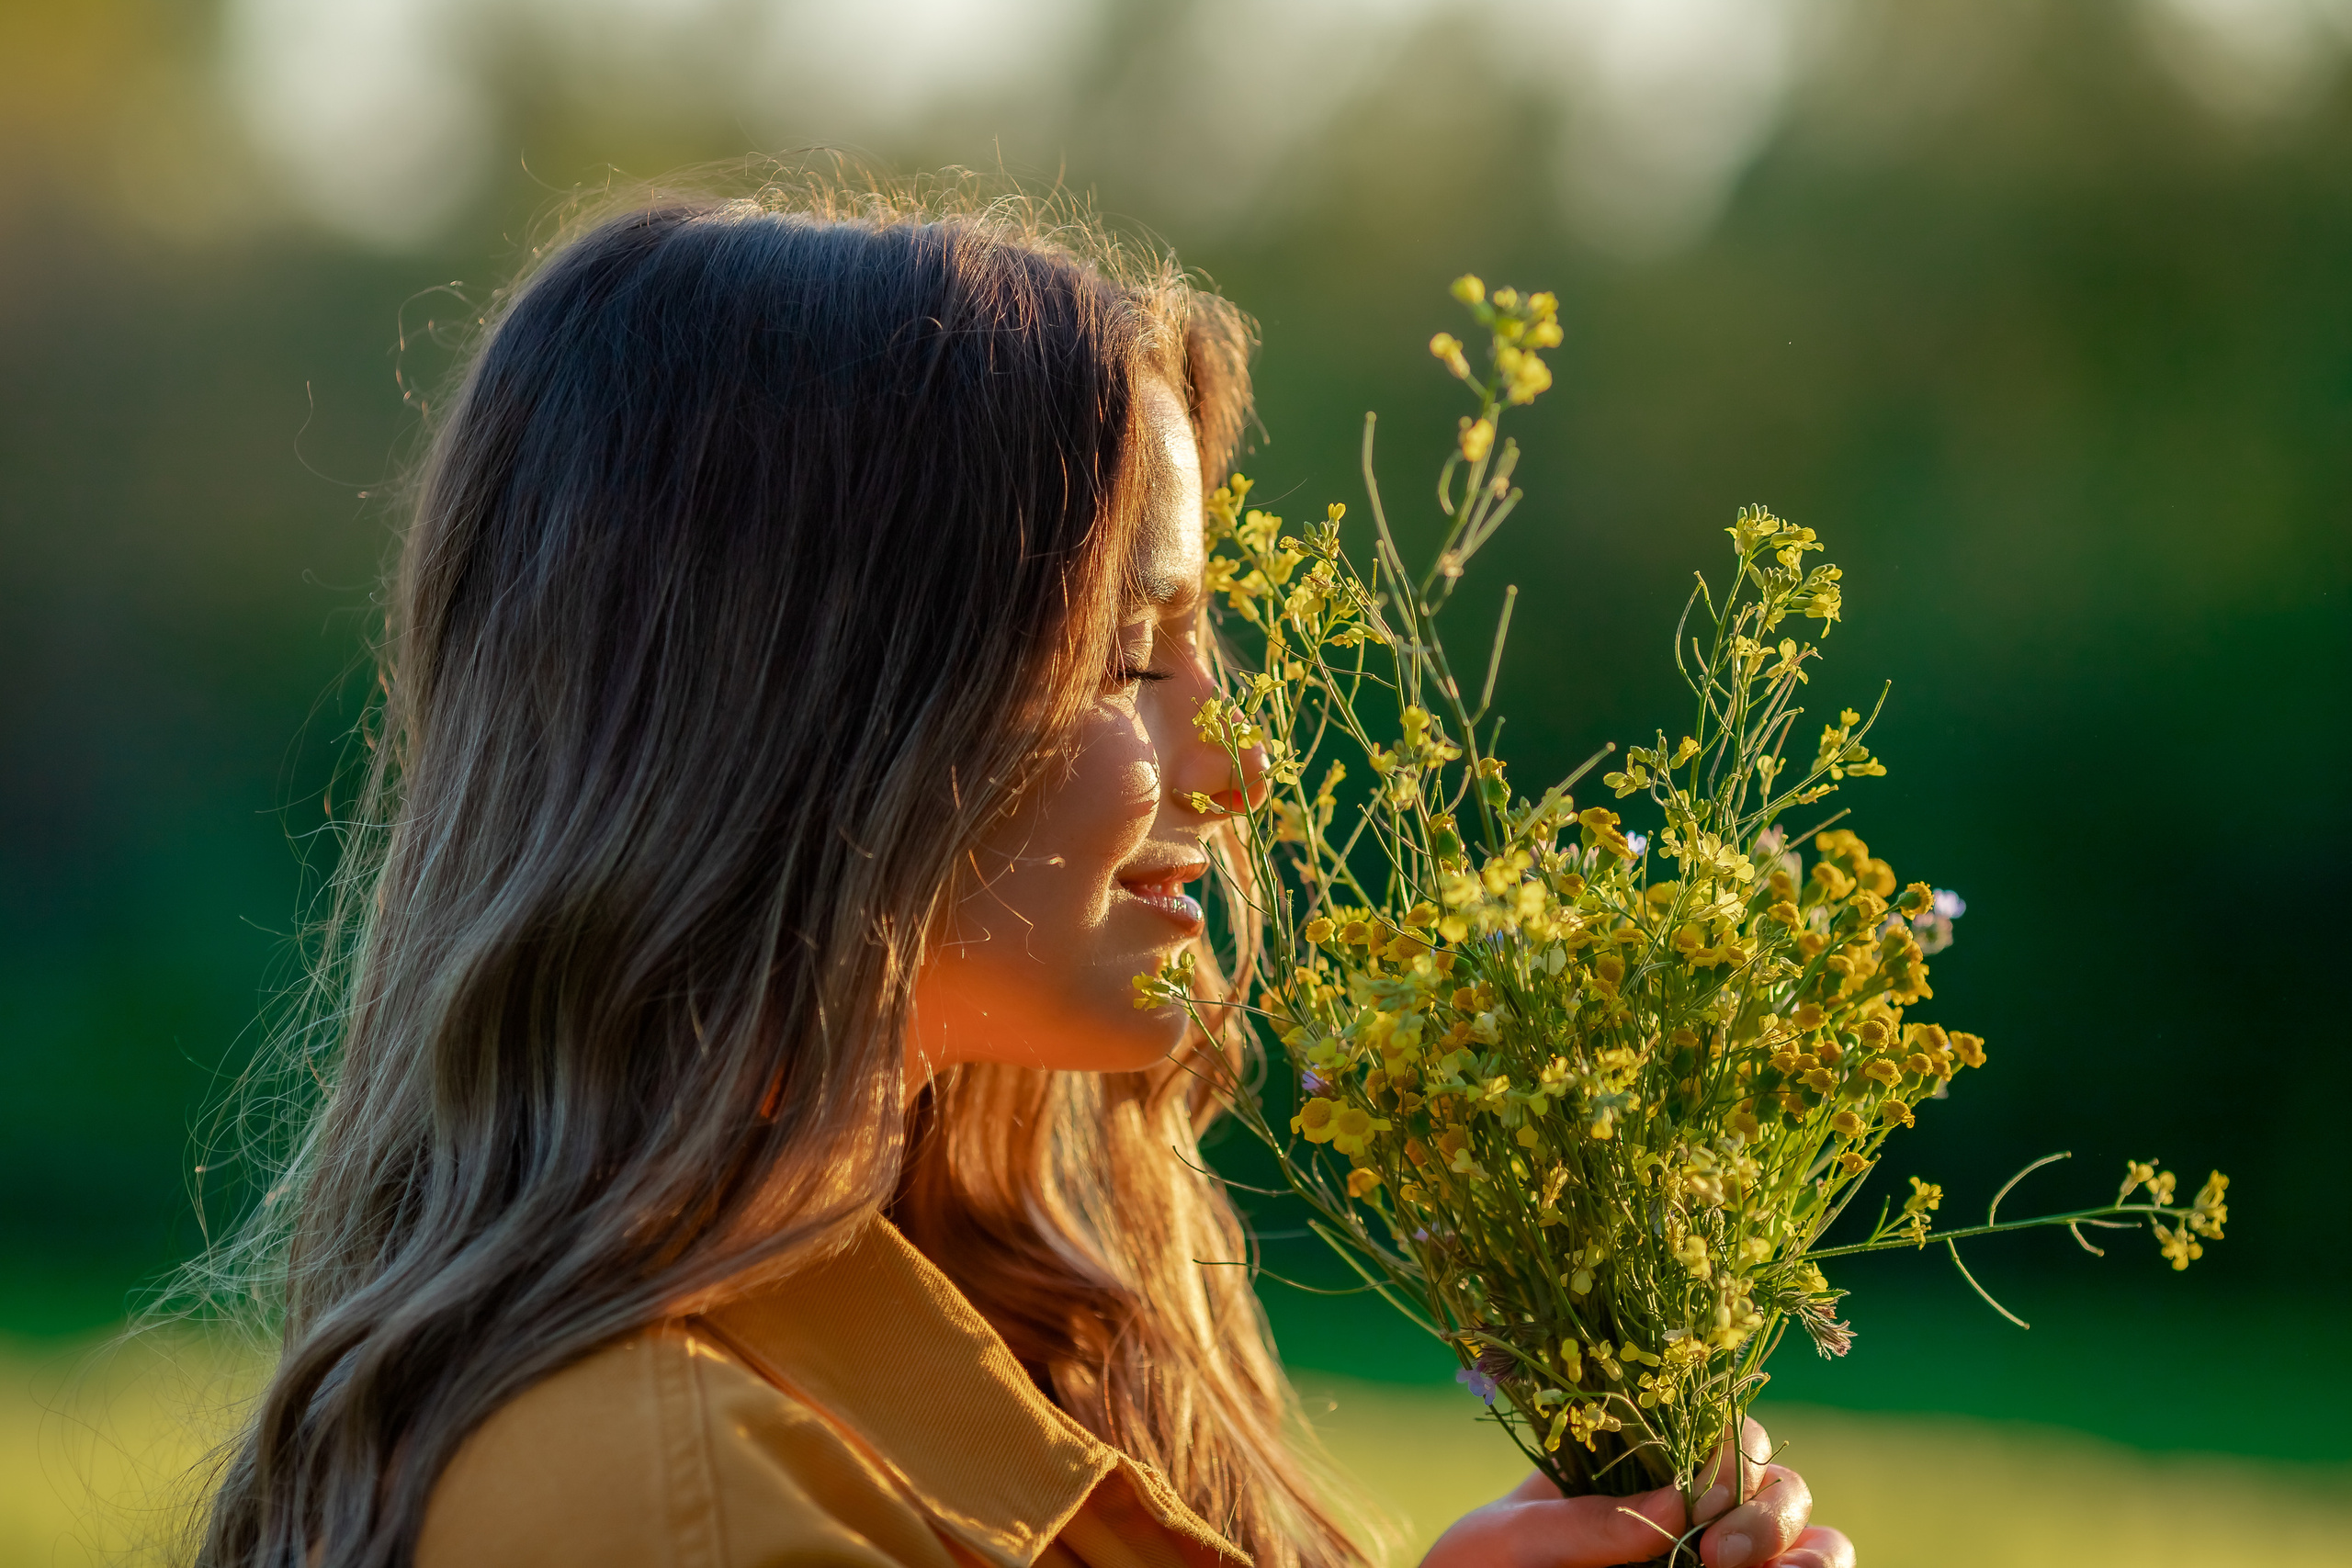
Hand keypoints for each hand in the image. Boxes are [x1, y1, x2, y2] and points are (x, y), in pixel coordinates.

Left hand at [1418, 1419, 1852, 1567]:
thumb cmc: (1480, 1567)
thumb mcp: (1510, 1538)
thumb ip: (1582, 1520)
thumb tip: (1678, 1498)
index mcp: (1648, 1470)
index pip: (1727, 1436)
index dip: (1734, 1455)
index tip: (1701, 1499)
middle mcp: (1700, 1515)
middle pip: (1783, 1488)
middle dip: (1773, 1511)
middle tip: (1720, 1553)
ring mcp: (1720, 1560)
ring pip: (1817, 1545)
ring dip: (1812, 1553)